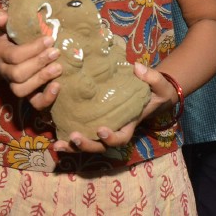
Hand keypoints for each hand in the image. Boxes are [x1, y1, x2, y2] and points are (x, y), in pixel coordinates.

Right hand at [0, 10, 61, 110]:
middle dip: (38, 63)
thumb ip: (1, 17)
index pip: (14, 56)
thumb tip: (1, 16)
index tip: (50, 39)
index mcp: (1, 53)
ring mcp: (16, 85)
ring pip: (22, 90)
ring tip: (59, 68)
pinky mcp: (29, 95)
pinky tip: (58, 87)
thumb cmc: (15, 36)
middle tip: (56, 52)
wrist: (14, 52)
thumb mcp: (7, 25)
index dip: (32, 49)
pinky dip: (46, 98)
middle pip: (17, 74)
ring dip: (41, 79)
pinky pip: (34, 103)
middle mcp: (6, 72)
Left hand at [51, 64, 173, 153]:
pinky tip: (55, 139)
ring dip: (73, 146)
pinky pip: (80, 131)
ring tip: (59, 143)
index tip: (101, 129)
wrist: (150, 93)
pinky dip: (68, 138)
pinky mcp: (91, 119)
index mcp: (129, 124)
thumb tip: (137, 68)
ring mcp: (102, 126)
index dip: (111, 138)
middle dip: (86, 145)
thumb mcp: (159, 84)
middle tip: (74, 137)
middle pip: (100, 146)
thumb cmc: (156, 91)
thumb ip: (151, 77)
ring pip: (88, 143)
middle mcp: (114, 129)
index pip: (121, 137)